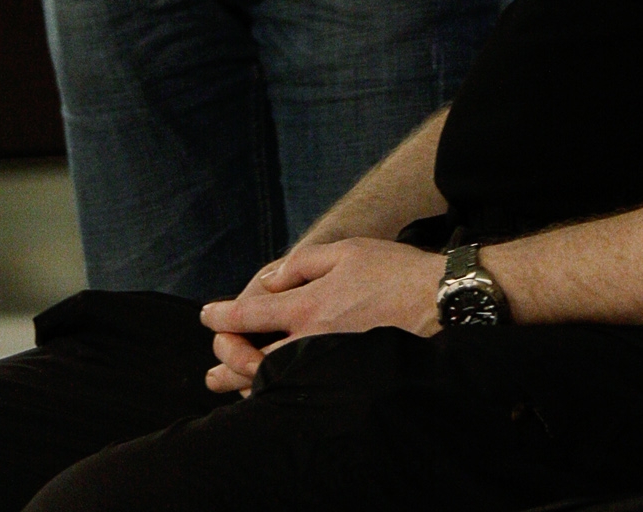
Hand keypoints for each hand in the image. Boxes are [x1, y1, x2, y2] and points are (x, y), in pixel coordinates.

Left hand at [200, 239, 442, 394]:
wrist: (436, 304)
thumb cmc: (392, 271)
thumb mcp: (345, 251)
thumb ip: (301, 263)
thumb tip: (271, 280)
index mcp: (309, 305)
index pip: (251, 314)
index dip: (223, 315)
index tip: (206, 315)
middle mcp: (312, 340)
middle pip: (253, 358)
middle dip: (225, 357)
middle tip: (212, 355)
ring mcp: (327, 363)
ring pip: (273, 381)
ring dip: (242, 382)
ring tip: (221, 383)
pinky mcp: (342, 376)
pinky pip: (299, 390)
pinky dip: (274, 392)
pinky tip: (266, 390)